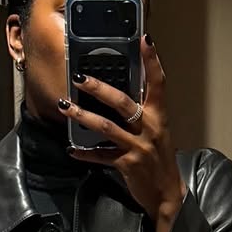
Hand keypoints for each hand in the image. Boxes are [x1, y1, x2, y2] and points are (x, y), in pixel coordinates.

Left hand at [60, 36, 187, 231]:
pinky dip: (85, 153)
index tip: (144, 39)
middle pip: (123, 103)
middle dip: (100, 88)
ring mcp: (138, 147)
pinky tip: (71, 148)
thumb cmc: (158, 159)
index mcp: (158, 116)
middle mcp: (149, 128)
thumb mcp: (156, 131)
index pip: (158, 83)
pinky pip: (101, 156)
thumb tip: (117, 95)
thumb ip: (141, 113)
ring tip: (65, 106)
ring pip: (107, 127)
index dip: (152, 61)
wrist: (166, 192)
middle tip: (79, 77)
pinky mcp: (128, 164)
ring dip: (83, 115)